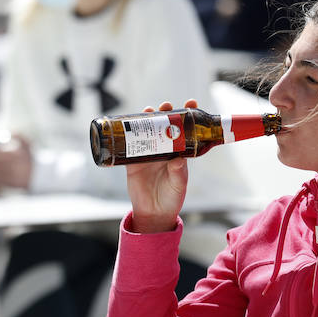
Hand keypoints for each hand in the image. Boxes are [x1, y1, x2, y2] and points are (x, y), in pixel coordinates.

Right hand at [125, 101, 191, 233]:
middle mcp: (163, 151)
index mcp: (178, 153)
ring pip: (146, 131)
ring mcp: (147, 155)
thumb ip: (178, 172)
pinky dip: (127, 134)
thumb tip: (179, 159)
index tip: (191, 103)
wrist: (153, 213)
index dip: (187, 117)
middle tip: (166, 105)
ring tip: (148, 110)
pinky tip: (126, 124)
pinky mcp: (133, 162)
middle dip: (165, 113)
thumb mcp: (178, 185)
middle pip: (164, 126)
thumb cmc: (171, 198)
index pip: (184, 131)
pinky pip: (129, 145)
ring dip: (147, 119)